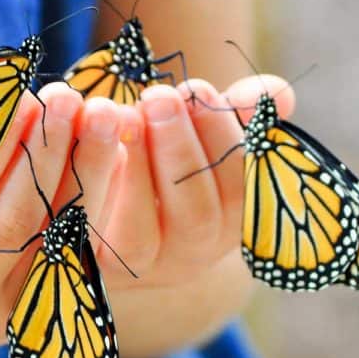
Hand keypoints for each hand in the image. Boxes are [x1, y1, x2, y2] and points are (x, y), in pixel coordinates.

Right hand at [0, 83, 124, 357]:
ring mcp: (0, 313)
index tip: (20, 91)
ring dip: (86, 177)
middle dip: (47, 153)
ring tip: (105, 118)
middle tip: (70, 96)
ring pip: (54, 242)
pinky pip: (74, 258)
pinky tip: (110, 160)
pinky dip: (96, 207)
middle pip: (15, 219)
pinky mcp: (32, 313)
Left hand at [87, 75, 294, 357]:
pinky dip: (82, 183)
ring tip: (117, 113)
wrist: (110, 213)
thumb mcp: (203, 139)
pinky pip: (88, 235)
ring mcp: (139, 270)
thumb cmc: (167, 163)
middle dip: (178, 151)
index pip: (240, 189)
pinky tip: (79, 134)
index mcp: (228, 225)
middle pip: (195, 216)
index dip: (221, 137)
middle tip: (158, 96)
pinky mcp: (90, 267)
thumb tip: (279, 95)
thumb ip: (237, 117)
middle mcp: (189, 258)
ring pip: (140, 236)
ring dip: (132, 171)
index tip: (196, 87)